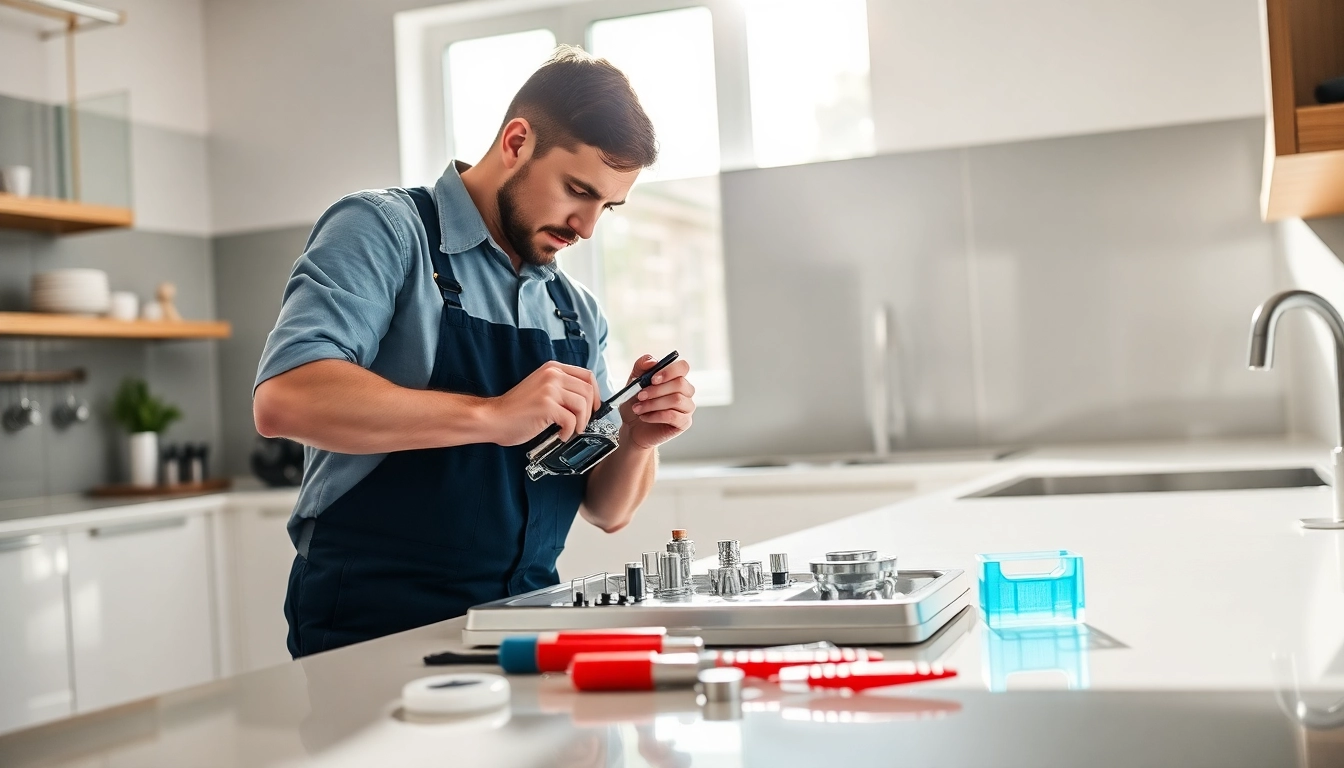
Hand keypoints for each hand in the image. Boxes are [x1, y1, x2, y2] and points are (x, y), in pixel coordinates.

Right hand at [487, 361, 601, 445]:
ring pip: (582, 405)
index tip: (593, 408)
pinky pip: (571, 420)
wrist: (493, 418)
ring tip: (569, 431)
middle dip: (589, 412)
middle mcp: (552, 375)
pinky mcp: (546, 405)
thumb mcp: (541, 389)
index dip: (595, 393)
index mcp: (552, 369)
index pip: (587, 375)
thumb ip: (560, 389)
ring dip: (580, 422)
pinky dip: (569, 431)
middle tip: (580, 424)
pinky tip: (560, 435)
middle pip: (588, 390)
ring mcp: (549, 389)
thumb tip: (585, 401)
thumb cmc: (516, 410)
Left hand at [620, 355, 694, 450]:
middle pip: (680, 384)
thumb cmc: (636, 403)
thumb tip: (652, 361)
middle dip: (656, 390)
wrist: (631, 427)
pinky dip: (655, 416)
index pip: (683, 367)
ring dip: (653, 404)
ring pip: (676, 400)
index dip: (669, 371)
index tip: (652, 379)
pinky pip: (673, 416)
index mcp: (675, 378)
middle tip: (640, 396)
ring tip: (638, 408)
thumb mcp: (633, 382)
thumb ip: (641, 367)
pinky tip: (644, 417)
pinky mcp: (684, 423)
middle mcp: (686, 391)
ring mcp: (687, 407)